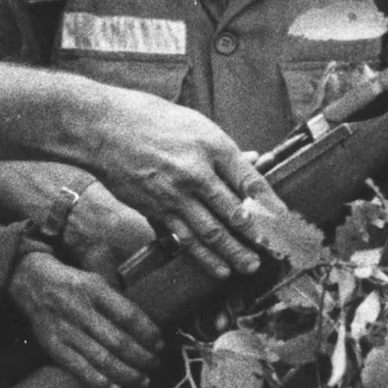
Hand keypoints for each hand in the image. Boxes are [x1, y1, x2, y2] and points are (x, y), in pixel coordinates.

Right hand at [11, 251, 162, 387]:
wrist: (32, 283)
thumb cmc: (74, 285)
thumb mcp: (97, 281)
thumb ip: (119, 302)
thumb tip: (149, 328)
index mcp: (94, 290)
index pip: (129, 315)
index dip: (148, 334)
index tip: (160, 345)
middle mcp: (79, 310)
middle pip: (118, 341)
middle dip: (143, 358)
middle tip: (155, 365)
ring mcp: (65, 329)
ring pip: (102, 359)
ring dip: (127, 374)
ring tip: (143, 382)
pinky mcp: (53, 345)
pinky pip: (79, 368)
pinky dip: (100, 382)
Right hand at [76, 87, 273, 279]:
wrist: (101, 128)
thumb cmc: (148, 119)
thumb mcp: (194, 124)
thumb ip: (224, 150)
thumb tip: (253, 161)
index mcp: (211, 146)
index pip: (251, 181)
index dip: (272, 205)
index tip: (286, 221)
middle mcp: (195, 172)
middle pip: (235, 213)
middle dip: (257, 237)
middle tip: (273, 252)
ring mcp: (173, 194)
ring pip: (211, 232)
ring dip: (233, 253)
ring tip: (249, 267)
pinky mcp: (154, 208)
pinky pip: (183, 238)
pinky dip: (202, 256)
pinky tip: (216, 268)